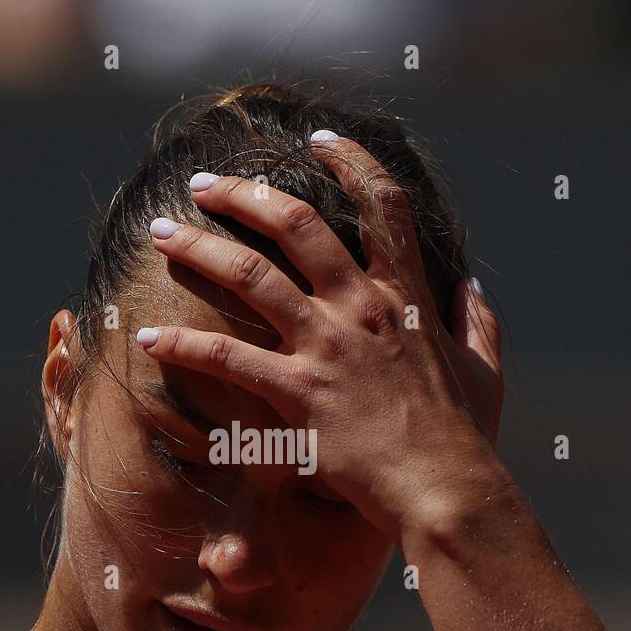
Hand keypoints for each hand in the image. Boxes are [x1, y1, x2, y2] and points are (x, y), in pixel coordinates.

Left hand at [139, 130, 504, 540]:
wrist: (445, 490)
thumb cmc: (464, 437)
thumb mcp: (484, 370)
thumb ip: (479, 322)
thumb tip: (472, 286)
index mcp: (406, 295)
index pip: (383, 203)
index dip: (351, 160)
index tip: (319, 140)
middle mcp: (361, 307)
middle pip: (296, 222)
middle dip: (243, 193)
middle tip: (201, 185)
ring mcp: (327, 348)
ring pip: (250, 276)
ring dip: (198, 248)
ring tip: (161, 235)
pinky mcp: (297, 393)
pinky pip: (227, 357)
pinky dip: (182, 342)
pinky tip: (146, 334)